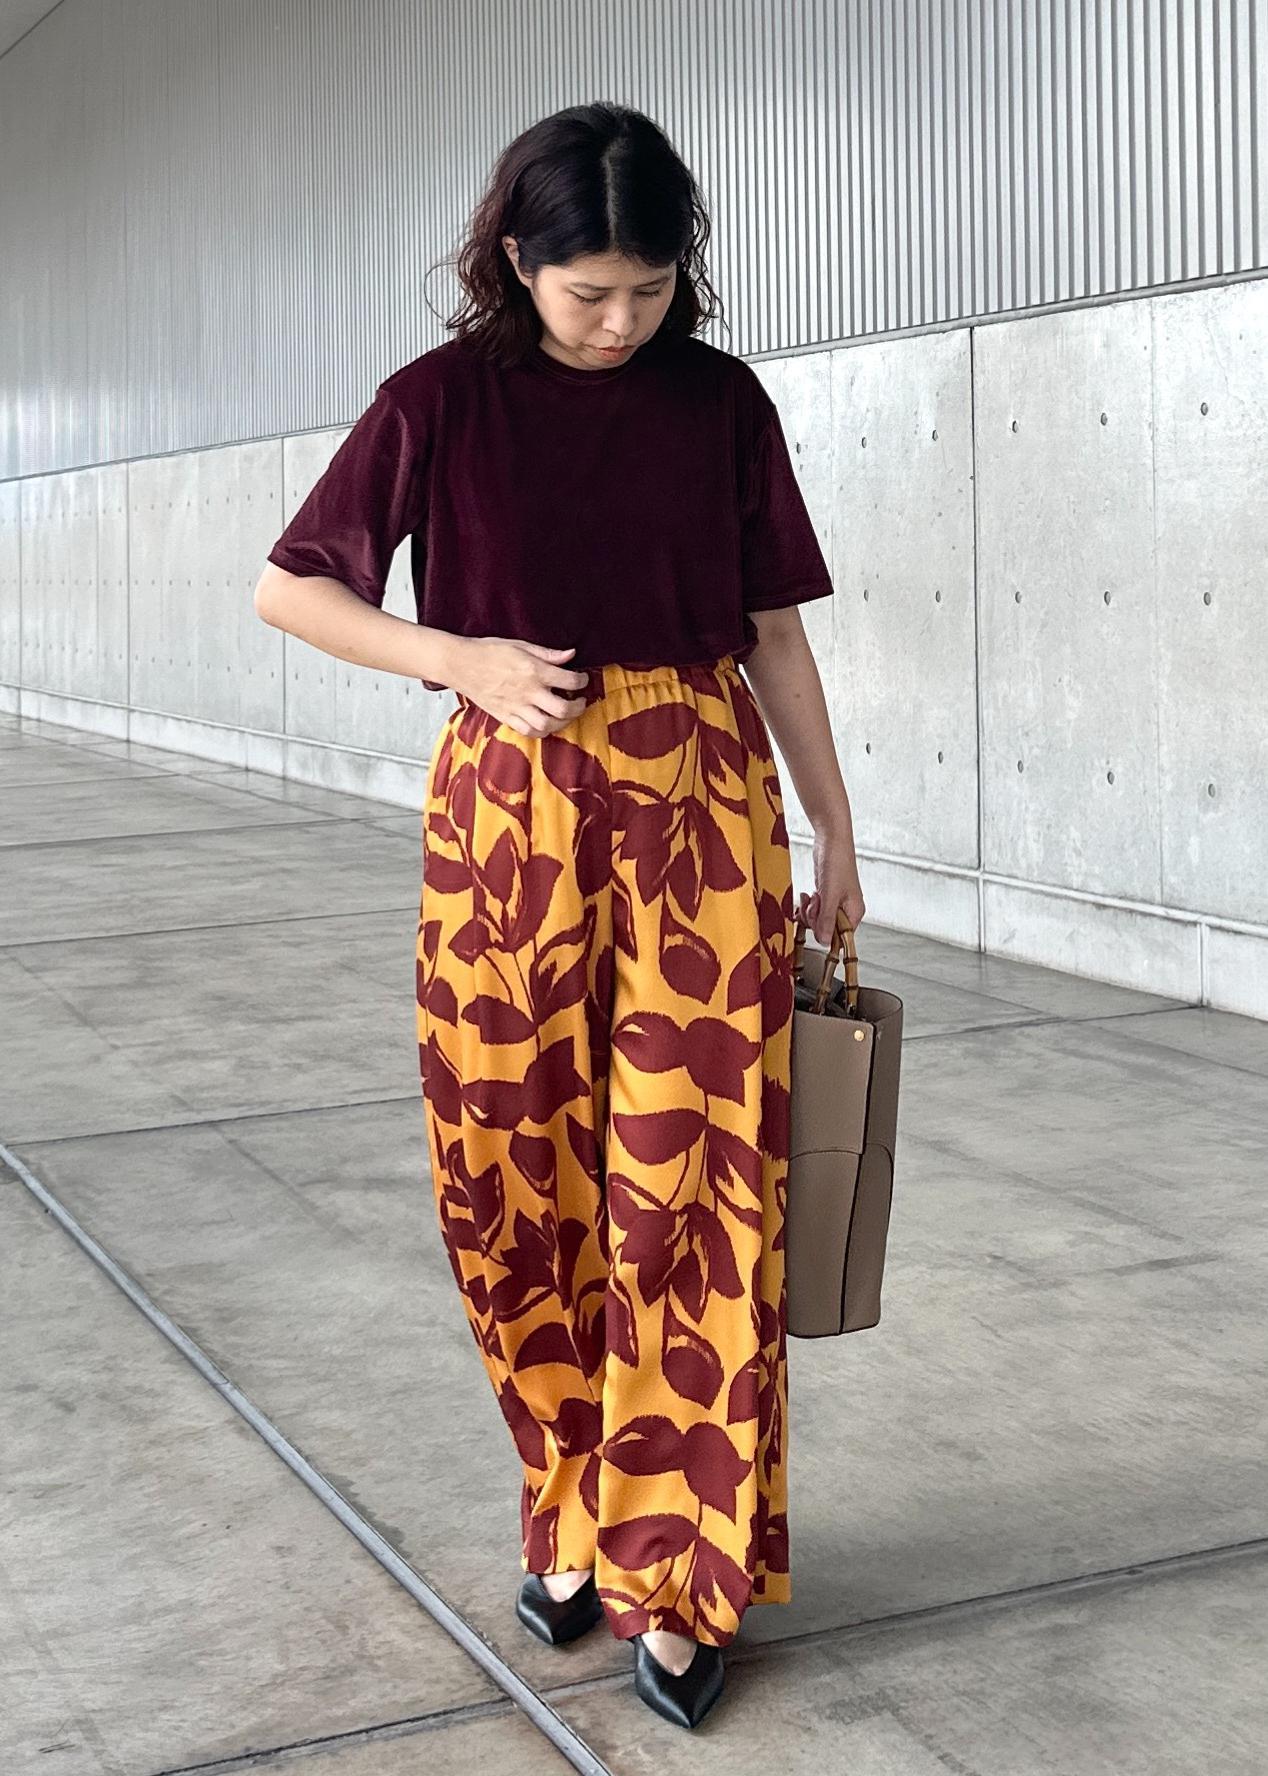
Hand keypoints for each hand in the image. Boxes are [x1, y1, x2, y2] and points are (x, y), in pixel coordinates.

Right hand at [453, 638, 590, 734]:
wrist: (461, 664)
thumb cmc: (489, 651)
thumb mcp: (521, 645)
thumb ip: (548, 654)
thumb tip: (571, 654)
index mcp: (534, 670)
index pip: (570, 681)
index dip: (583, 681)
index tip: (583, 679)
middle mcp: (527, 691)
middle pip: (563, 709)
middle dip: (578, 707)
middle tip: (580, 702)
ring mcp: (516, 707)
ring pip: (547, 725)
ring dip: (562, 722)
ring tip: (565, 715)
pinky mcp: (506, 717)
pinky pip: (529, 732)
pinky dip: (542, 730)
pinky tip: (546, 722)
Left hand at [797, 821, 865, 945]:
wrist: (831, 840)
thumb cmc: (837, 862)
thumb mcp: (829, 894)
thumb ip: (826, 919)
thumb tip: (824, 942)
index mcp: (854, 913)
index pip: (840, 938)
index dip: (825, 932)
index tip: (817, 919)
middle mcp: (847, 910)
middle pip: (826, 930)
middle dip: (814, 918)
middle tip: (815, 903)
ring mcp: (836, 903)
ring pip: (818, 920)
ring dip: (809, 911)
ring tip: (811, 896)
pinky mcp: (826, 896)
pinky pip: (814, 910)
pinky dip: (808, 905)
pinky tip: (807, 895)